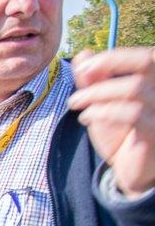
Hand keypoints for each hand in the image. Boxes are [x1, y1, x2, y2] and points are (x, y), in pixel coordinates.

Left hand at [70, 47, 154, 195]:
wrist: (131, 171)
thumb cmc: (120, 134)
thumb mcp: (103, 104)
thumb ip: (95, 80)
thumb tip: (84, 54)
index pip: (148, 56)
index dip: (116, 56)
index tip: (85, 66)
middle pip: (148, 63)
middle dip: (109, 63)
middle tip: (82, 75)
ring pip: (134, 89)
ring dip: (97, 92)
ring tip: (76, 103)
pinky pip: (133, 114)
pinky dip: (103, 111)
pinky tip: (87, 118)